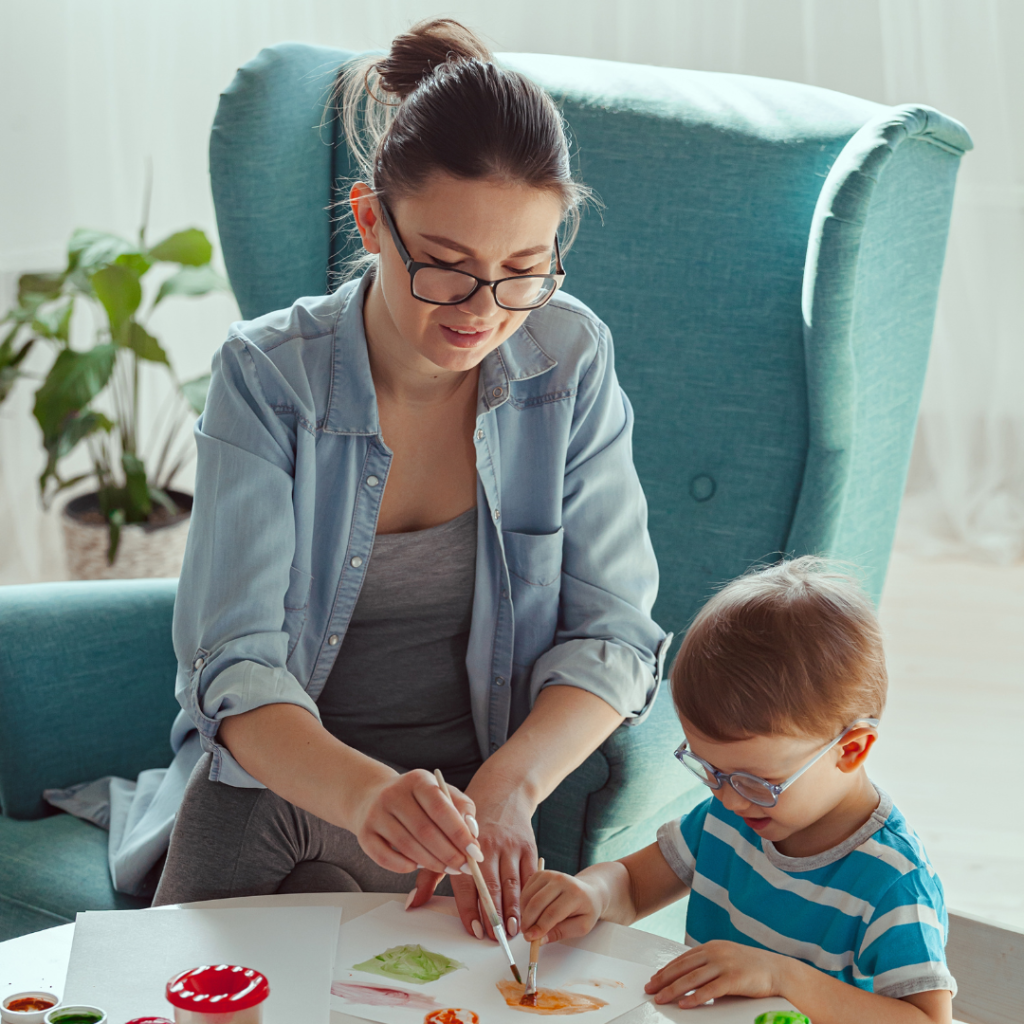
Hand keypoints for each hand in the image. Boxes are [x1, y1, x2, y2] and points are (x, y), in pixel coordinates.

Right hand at [351, 768, 478, 876]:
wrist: (371, 795)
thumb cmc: (415, 798)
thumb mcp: (440, 792)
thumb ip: (461, 808)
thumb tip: (473, 832)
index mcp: (417, 780)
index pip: (440, 808)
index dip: (459, 833)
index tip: (475, 852)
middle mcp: (393, 794)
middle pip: (425, 830)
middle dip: (449, 854)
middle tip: (464, 867)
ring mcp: (376, 813)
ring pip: (407, 846)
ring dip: (431, 863)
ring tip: (447, 868)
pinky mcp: (364, 833)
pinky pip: (385, 858)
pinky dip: (404, 867)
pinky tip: (417, 866)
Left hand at [437, 782, 536, 939]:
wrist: (503, 793)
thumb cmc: (469, 825)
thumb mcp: (445, 841)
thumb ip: (430, 874)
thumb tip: (412, 904)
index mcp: (464, 846)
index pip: (467, 884)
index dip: (470, 910)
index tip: (474, 931)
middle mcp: (489, 845)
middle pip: (492, 887)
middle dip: (493, 915)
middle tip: (495, 938)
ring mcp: (511, 846)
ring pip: (513, 884)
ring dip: (513, 910)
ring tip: (513, 930)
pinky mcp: (529, 846)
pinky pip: (531, 875)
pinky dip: (529, 895)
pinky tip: (528, 911)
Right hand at [521, 869, 602, 942]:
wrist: (589, 891)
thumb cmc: (586, 910)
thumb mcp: (581, 927)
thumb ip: (560, 933)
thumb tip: (540, 940)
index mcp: (575, 894)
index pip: (552, 912)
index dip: (540, 927)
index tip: (531, 938)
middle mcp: (561, 880)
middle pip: (537, 903)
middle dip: (528, 921)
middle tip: (526, 935)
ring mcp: (550, 875)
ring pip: (529, 896)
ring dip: (524, 914)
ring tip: (528, 925)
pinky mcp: (541, 874)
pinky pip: (526, 890)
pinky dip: (523, 904)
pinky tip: (529, 913)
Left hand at [645, 940, 786, 1007]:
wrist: (778, 970)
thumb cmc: (752, 967)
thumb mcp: (726, 959)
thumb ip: (709, 966)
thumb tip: (688, 979)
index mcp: (711, 947)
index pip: (683, 959)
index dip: (666, 970)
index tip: (654, 979)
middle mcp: (715, 953)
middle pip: (683, 968)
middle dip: (664, 979)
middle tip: (650, 989)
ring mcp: (724, 965)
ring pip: (692, 979)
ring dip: (673, 990)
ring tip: (661, 999)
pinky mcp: (734, 979)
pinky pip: (710, 990)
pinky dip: (695, 998)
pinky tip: (684, 1004)